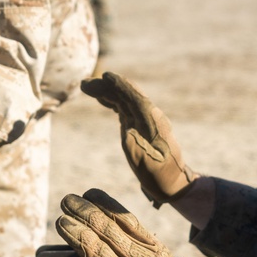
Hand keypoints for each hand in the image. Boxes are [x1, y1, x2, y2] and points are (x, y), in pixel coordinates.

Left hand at [52, 189, 213, 256]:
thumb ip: (147, 253)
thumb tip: (127, 238)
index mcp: (154, 251)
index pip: (127, 221)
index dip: (106, 205)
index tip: (89, 193)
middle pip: (108, 231)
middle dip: (85, 213)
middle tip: (67, 201)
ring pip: (98, 251)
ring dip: (76, 235)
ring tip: (61, 222)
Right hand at [81, 72, 196, 207]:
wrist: (171, 180)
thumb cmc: (160, 174)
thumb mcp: (147, 163)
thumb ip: (138, 146)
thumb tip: (128, 130)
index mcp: (153, 123)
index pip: (136, 98)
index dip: (121, 86)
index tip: (106, 76)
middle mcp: (149, 117)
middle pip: (127, 95)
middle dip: (107, 87)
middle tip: (85, 84)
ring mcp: (143, 119)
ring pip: (124, 100)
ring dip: (106, 92)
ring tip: (86, 87)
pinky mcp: (138, 125)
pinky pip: (124, 108)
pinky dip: (111, 102)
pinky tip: (100, 99)